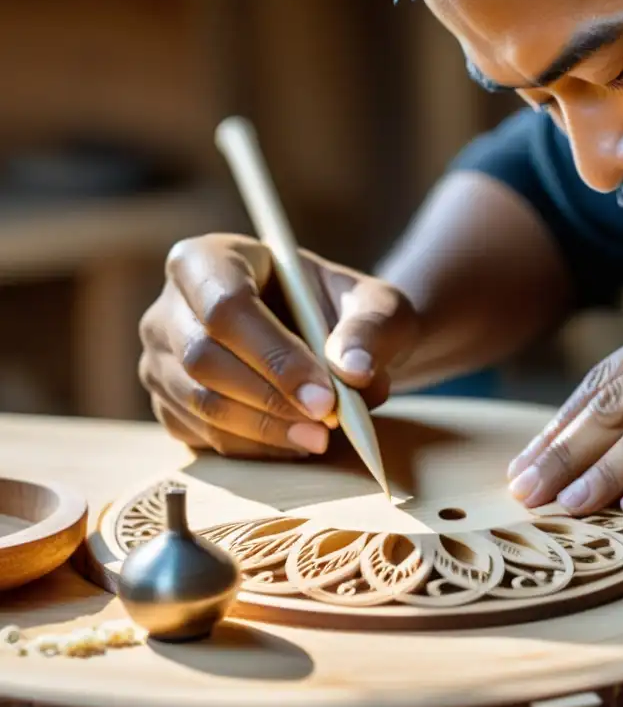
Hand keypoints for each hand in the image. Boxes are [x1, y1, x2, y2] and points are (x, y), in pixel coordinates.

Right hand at [138, 233, 417, 457]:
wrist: (335, 344)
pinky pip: (202, 435)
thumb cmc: (350, 313)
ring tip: (320, 438)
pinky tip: (295, 444)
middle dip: (269, 398)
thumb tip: (352, 371)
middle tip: (327, 422)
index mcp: (211, 258)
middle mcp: (170, 305)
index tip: (324, 396)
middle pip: (202, 357)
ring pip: (199, 402)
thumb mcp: (377, 307)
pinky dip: (253, 448)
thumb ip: (371, 329)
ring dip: (263, 429)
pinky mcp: (170, 403)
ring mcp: (162, 357)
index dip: (273, 355)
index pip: (225, 306)